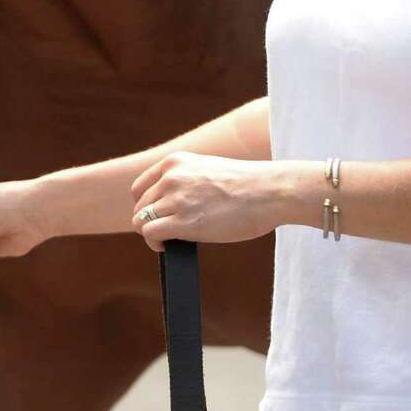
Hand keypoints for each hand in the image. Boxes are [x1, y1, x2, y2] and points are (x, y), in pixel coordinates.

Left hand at [129, 152, 279, 252]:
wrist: (270, 191)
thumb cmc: (247, 185)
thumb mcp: (208, 169)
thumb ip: (186, 181)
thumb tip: (171, 206)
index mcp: (176, 162)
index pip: (140, 187)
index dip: (146, 206)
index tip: (158, 217)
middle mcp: (171, 177)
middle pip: (140, 206)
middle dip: (151, 221)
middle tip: (168, 232)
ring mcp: (176, 199)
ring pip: (140, 221)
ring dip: (152, 234)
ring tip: (168, 240)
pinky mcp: (183, 222)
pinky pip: (150, 233)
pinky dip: (154, 243)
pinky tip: (167, 247)